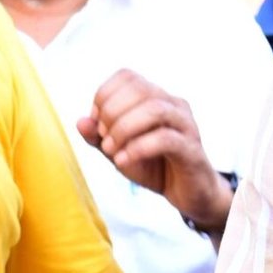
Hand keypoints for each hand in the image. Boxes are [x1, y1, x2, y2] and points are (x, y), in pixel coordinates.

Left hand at [78, 71, 233, 235]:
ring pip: (154, 109)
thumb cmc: (155, 168)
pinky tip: (123, 161)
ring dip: (124, 128)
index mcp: (156, 98)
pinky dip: (138, 148)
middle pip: (139, 88)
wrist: (188, 195)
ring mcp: (186, 125)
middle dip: (112, 112)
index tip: (96, 124)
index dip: (104, 95)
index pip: (127, 76)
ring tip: (112, 150)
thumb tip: (81, 122)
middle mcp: (173, 105)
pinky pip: (165, 139)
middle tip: (104, 138)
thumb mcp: (119, 152)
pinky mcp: (192, 149)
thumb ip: (99, 137)